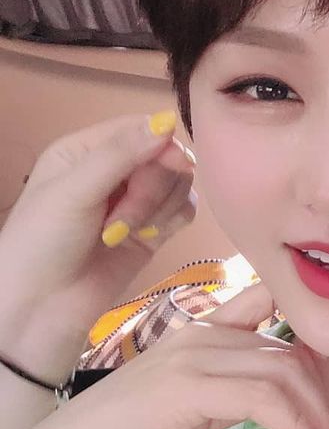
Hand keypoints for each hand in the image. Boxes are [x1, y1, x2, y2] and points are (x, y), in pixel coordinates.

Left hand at [0, 110, 197, 346]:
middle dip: (151, 188)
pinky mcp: (154, 229)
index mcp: (86, 150)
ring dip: (157, 209)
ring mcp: (136, 201)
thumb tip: (168, 119)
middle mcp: (114, 170)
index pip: (140, 128)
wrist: (43, 308)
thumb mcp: (74, 190)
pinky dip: (172, 221)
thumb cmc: (43, 242)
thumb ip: (121, 154)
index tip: (174, 164)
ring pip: (178, 184)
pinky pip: (185, 210)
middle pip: (165, 157)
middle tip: (122, 218)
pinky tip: (147, 237)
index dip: (161, 143)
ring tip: (122, 234)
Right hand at [10, 280, 328, 428]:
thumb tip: (282, 404)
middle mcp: (203, 330)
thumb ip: (236, 393)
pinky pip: (262, 399)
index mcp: (206, 328)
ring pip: (283, 373)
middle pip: (291, 352)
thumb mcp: (196, 406)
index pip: (277, 314)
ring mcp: (193, 354)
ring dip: (318, 417)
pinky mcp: (186, 386)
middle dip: (327, 399)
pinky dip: (295, 425)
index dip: (315, 350)